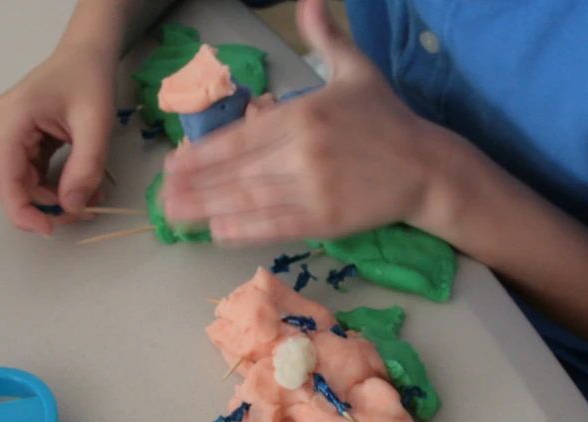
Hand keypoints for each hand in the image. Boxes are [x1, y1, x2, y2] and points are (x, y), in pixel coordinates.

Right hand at [0, 44, 114, 234]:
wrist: (86, 56)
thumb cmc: (89, 82)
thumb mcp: (96, 126)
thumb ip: (86, 167)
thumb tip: (72, 206)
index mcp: (10, 122)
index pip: (6, 179)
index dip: (24, 212)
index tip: (51, 229)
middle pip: (13, 185)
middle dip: (49, 205)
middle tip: (88, 211)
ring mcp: (5, 134)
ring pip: (24, 182)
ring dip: (57, 196)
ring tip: (94, 196)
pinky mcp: (18, 139)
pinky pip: (32, 172)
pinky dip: (57, 184)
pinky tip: (84, 185)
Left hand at [161, 0, 449, 244]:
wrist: (427, 167)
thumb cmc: (388, 120)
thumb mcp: (357, 71)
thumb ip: (326, 39)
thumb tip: (311, 1)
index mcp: (305, 115)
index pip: (241, 137)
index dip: (203, 154)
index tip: (173, 165)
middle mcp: (305, 152)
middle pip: (238, 172)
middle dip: (195, 186)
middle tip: (161, 197)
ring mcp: (316, 188)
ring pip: (251, 200)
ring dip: (209, 209)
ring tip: (176, 217)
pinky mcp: (329, 219)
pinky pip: (279, 225)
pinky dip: (247, 230)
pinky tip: (219, 232)